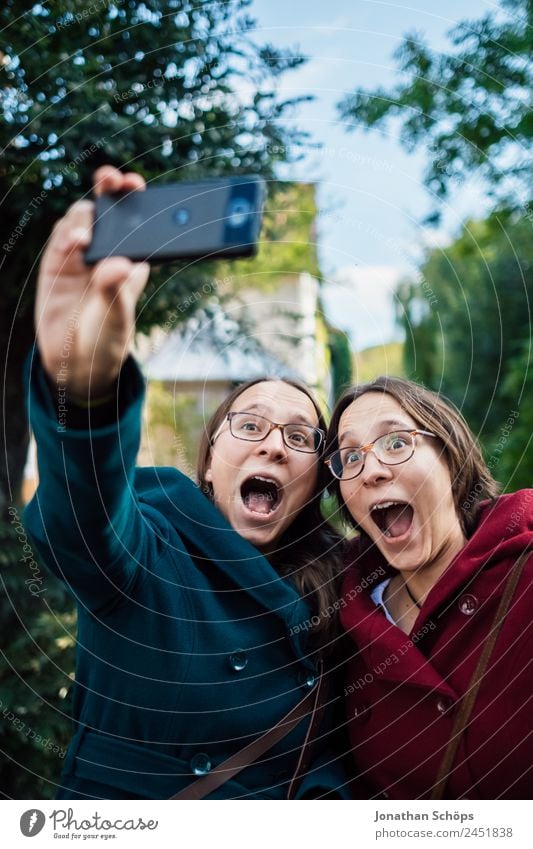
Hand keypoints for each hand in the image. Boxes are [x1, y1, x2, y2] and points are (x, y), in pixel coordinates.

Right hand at [35, 166, 149, 398]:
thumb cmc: (106, 340)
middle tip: (112, 179)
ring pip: (84, 218)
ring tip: (85, 236)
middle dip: (111, 188)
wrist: (73, 362)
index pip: (139, 222)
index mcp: (133, 261)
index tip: (137, 185)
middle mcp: (108, 252)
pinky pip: (62, 237)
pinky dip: (66, 233)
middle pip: (110, 209)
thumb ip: (116, 292)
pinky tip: (72, 241)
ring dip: (85, 216)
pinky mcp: (58, 262)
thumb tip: (120, 265)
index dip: (138, 199)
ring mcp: (81, 255)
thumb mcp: (117, 320)